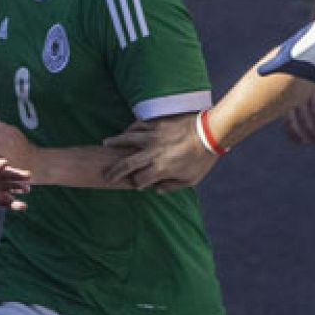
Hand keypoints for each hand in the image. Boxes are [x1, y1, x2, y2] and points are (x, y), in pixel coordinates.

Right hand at [102, 115, 216, 190]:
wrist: (210, 133)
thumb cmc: (201, 159)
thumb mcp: (190, 180)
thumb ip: (171, 186)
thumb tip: (157, 190)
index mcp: (160, 168)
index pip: (139, 180)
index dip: (136, 185)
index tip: (136, 185)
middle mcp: (152, 153)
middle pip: (127, 163)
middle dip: (114, 171)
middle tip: (105, 174)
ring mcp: (153, 137)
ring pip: (128, 139)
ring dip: (115, 142)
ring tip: (105, 144)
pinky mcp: (157, 124)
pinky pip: (138, 125)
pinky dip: (130, 128)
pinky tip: (125, 131)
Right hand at [283, 94, 314, 144]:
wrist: (305, 77)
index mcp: (314, 89)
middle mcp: (300, 94)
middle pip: (304, 116)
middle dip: (311, 130)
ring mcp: (290, 100)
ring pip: (291, 119)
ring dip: (298, 133)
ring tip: (306, 142)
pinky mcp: (284, 106)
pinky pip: (285, 120)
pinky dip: (289, 131)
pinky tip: (295, 139)